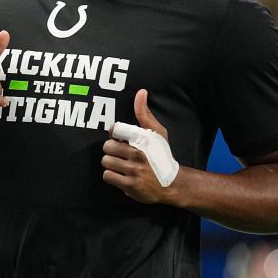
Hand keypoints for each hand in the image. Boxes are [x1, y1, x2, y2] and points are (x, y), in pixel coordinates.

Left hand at [102, 89, 179, 203]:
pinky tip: (122, 176)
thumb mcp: (157, 133)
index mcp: (143, 139)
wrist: (172, 184)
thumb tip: (141, 92)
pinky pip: (107, 176)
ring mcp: (134, 171)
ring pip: (106, 161)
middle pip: (107, 147)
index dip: (115, 135)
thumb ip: (144, 113)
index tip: (122, 140)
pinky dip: (112, 177)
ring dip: (112, 164)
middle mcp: (138, 154)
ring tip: (122, 166)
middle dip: (112, 151)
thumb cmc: (161, 156)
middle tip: (122, 155)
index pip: (115, 130)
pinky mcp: (130, 185)